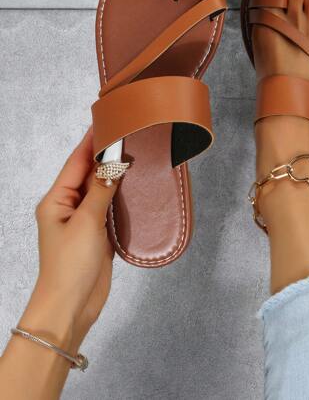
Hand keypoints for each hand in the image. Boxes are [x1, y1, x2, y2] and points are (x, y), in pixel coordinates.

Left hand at [22, 128, 118, 349]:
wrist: (72, 305)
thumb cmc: (70, 265)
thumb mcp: (86, 223)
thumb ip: (101, 192)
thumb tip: (114, 166)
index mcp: (56, 200)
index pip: (75, 163)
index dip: (90, 142)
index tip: (105, 123)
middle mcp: (68, 206)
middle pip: (88, 174)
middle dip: (105, 156)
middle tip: (127, 136)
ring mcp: (84, 220)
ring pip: (100, 190)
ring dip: (114, 175)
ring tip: (133, 155)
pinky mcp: (98, 233)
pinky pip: (109, 207)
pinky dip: (120, 195)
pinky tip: (133, 186)